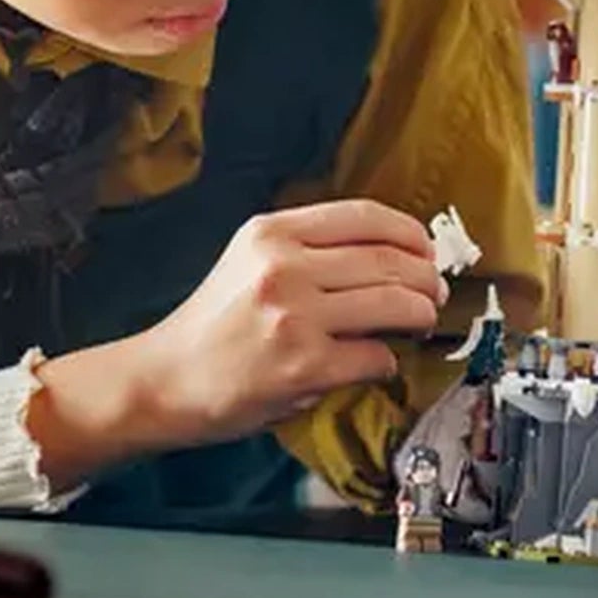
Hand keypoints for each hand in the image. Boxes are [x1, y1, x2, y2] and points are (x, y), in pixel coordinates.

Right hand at [124, 199, 448, 446]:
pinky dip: (387, 362)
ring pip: (396, 304)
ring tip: (419, 323)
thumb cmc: (213, 326)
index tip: (426, 251)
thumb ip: (308, 250)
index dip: (410, 234)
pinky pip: (376, 356)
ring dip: (420, 315)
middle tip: (433, 294)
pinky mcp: (305, 366)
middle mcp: (284, 267)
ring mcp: (296, 317)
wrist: (165, 380)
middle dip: (426, 279)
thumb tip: (391, 256)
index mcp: (272, 232)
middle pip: (391, 260)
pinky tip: (375, 364)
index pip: (365, 216)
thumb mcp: (249, 262)